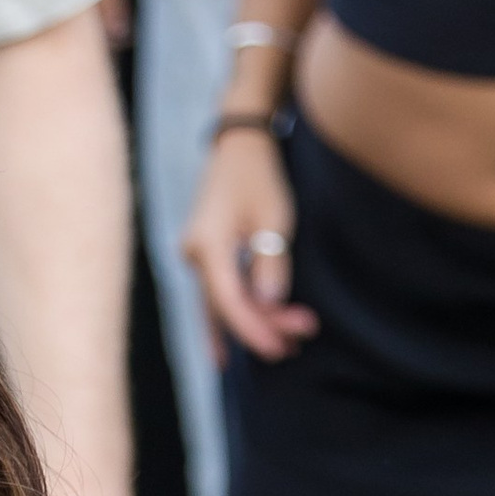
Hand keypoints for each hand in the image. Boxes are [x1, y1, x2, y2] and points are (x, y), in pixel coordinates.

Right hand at [184, 128, 315, 363]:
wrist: (239, 146)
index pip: (229, 301)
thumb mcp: (274, 217)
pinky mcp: (205, 257)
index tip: (279, 348)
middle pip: (224, 308)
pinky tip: (235, 345)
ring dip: (251, 325)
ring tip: (286, 345)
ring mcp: (196, 257)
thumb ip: (271, 262)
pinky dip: (237, 314)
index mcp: (208, 244)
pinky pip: (218, 294)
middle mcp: (195, 255)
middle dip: (261, 327)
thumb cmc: (259, 176)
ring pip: (220, 305)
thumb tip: (268, 304)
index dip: (254, 330)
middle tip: (299, 340)